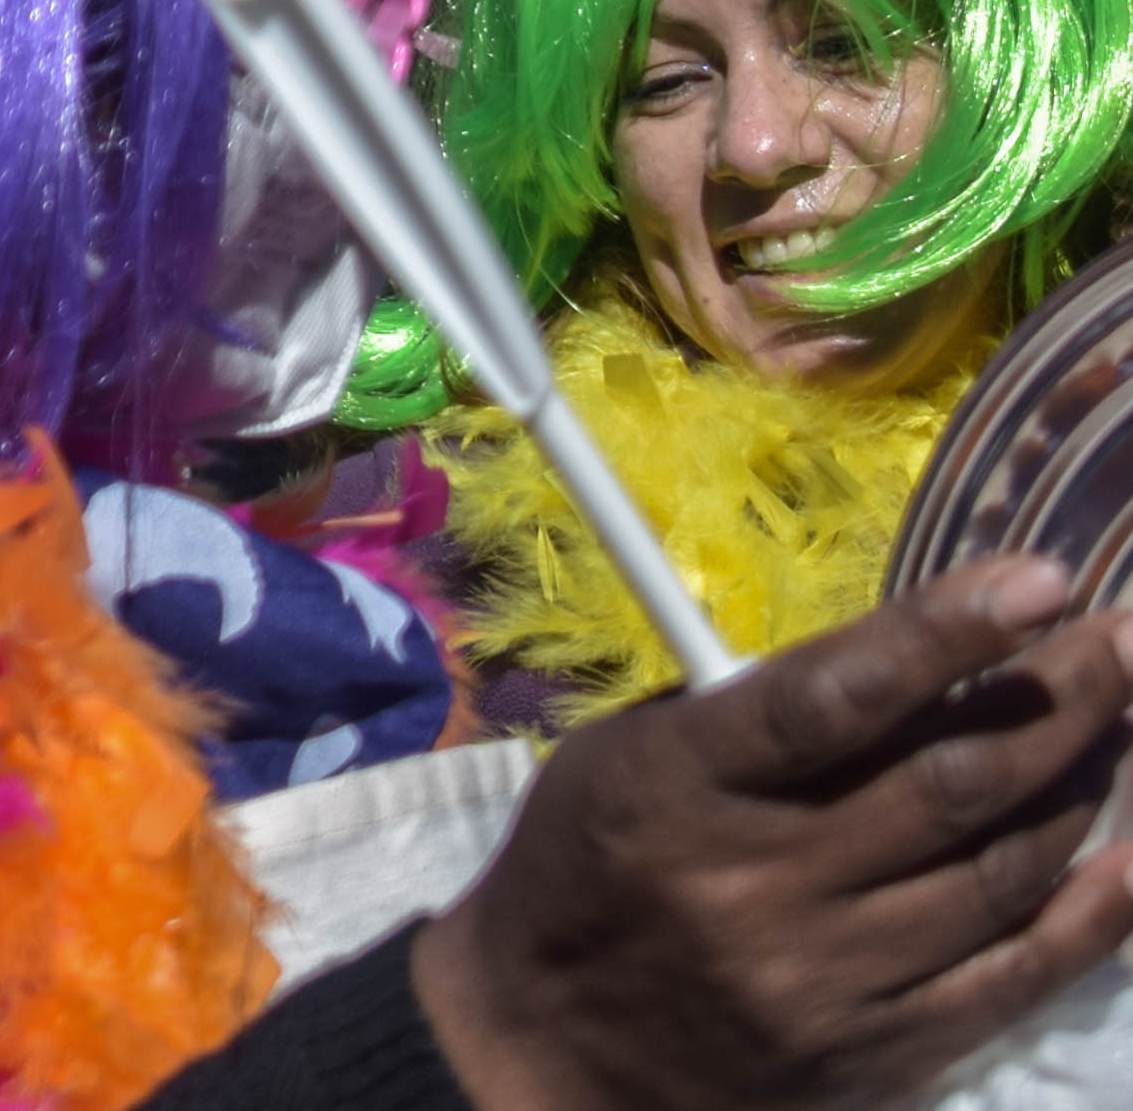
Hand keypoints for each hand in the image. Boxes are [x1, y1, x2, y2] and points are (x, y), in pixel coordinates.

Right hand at [414, 555, 1132, 1110]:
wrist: (556, 1052)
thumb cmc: (588, 872)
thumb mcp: (624, 763)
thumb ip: (749, 717)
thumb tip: (905, 660)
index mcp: (677, 788)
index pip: (829, 699)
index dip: (941, 633)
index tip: (1039, 579)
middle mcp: (759, 883)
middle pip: (948, 781)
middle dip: (1059, 697)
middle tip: (1124, 637)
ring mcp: (829, 976)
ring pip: (1000, 870)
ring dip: (1079, 783)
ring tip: (1117, 718)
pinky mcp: (883, 1050)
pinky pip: (1015, 974)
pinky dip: (1093, 913)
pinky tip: (1131, 857)